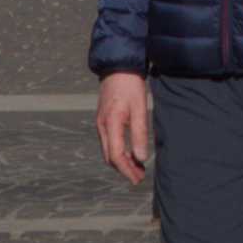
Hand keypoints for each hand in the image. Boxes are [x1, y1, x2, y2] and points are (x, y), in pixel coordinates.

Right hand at [96, 69, 153, 187]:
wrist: (118, 65)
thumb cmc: (130, 84)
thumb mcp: (139, 107)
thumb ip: (139, 133)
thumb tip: (141, 158)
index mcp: (110, 123)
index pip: (116, 156)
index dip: (127, 170)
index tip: (138, 178)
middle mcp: (102, 126)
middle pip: (110, 157)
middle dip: (124, 169)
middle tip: (139, 176)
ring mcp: (101, 122)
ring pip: (108, 150)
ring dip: (121, 161)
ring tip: (137, 167)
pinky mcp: (103, 119)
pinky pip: (109, 141)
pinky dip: (118, 151)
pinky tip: (129, 151)